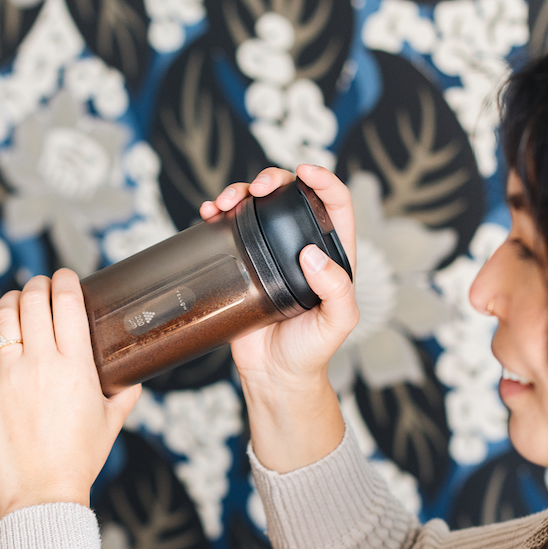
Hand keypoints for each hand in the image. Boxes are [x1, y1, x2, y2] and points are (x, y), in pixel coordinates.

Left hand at [0, 270, 141, 517]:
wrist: (43, 492)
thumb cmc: (79, 459)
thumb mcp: (112, 423)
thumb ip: (124, 394)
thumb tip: (132, 379)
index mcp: (75, 366)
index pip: (66, 301)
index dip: (65, 280)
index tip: (65, 276)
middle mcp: (40, 363)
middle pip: (32, 300)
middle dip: (37, 285)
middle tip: (41, 286)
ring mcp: (9, 375)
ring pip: (3, 318)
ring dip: (11, 302)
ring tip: (17, 301)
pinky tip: (2, 349)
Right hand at [199, 164, 358, 393]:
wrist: (274, 376)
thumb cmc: (312, 351)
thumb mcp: (337, 324)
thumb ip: (337, 291)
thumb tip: (313, 256)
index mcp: (331, 254)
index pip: (334, 204)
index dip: (324, 180)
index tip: (306, 172)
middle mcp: (300, 246)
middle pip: (290, 195)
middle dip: (273, 179)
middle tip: (258, 189)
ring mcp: (269, 253)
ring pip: (257, 206)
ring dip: (240, 191)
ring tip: (225, 201)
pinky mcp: (242, 264)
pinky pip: (230, 230)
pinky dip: (218, 214)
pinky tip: (210, 213)